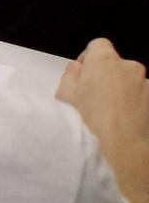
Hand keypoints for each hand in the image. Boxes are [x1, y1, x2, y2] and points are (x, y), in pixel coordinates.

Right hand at [58, 40, 148, 192]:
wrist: (116, 157)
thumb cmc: (84, 124)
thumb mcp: (62, 97)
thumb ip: (71, 77)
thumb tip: (78, 71)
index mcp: (105, 60)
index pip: (98, 46)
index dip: (89, 59)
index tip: (82, 76)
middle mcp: (131, 69)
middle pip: (118, 67)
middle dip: (108, 79)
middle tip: (93, 101)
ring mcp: (148, 89)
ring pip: (132, 86)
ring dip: (124, 95)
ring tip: (110, 119)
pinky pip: (143, 103)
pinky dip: (136, 111)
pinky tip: (123, 128)